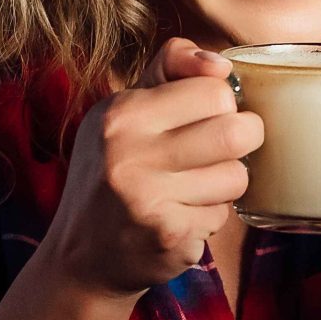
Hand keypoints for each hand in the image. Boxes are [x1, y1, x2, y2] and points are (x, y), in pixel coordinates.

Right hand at [38, 37, 264, 298]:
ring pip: (237, 177)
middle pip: (237, 131)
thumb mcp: (123, 111)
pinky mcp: (168, 236)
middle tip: (217, 152)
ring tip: (190, 189)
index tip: (202, 119)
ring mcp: (148, 198)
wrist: (80, 256)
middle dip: (240, 142)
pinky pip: (222, 216)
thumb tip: (221, 63)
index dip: (220, 104)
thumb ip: (170, 70)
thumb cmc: (111, 171)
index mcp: (122, 112)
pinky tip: (178, 218)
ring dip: (223, 185)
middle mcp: (129, 152)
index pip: (215, 89)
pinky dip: (207, 218)